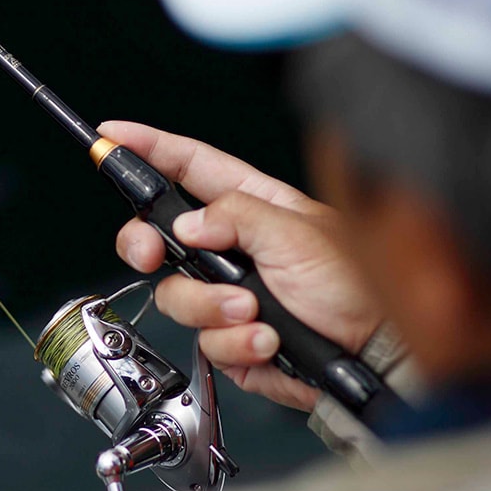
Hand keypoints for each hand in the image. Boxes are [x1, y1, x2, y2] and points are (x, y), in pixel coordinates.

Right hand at [99, 121, 381, 411]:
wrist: (378, 353)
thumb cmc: (359, 285)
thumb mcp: (299, 234)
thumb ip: (237, 218)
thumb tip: (187, 226)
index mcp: (252, 206)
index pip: (189, 167)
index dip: (149, 149)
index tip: (112, 136)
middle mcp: (234, 249)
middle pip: (160, 237)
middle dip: (148, 245)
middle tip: (156, 252)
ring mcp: (231, 296)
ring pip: (178, 297)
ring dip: (213, 307)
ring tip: (257, 312)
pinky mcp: (235, 340)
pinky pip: (207, 344)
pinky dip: (236, 344)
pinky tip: (267, 340)